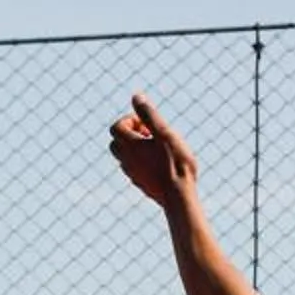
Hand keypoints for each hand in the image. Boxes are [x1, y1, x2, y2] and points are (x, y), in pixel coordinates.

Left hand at [108, 92, 198, 210]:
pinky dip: (141, 162)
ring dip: (136, 149)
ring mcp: (132, 174)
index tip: (149, 126)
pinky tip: (160, 164)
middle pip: (116, 142)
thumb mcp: (164, 133)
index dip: (131, 121)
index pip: (116, 127)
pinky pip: (134, 169)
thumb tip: (136, 97)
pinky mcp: (140, 184)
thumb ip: (148, 115)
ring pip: (124, 157)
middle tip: (150, 136)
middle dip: (130, 134)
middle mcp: (126, 160)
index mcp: (130, 145)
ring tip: (156, 149)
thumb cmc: (175, 163)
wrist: (179, 197)